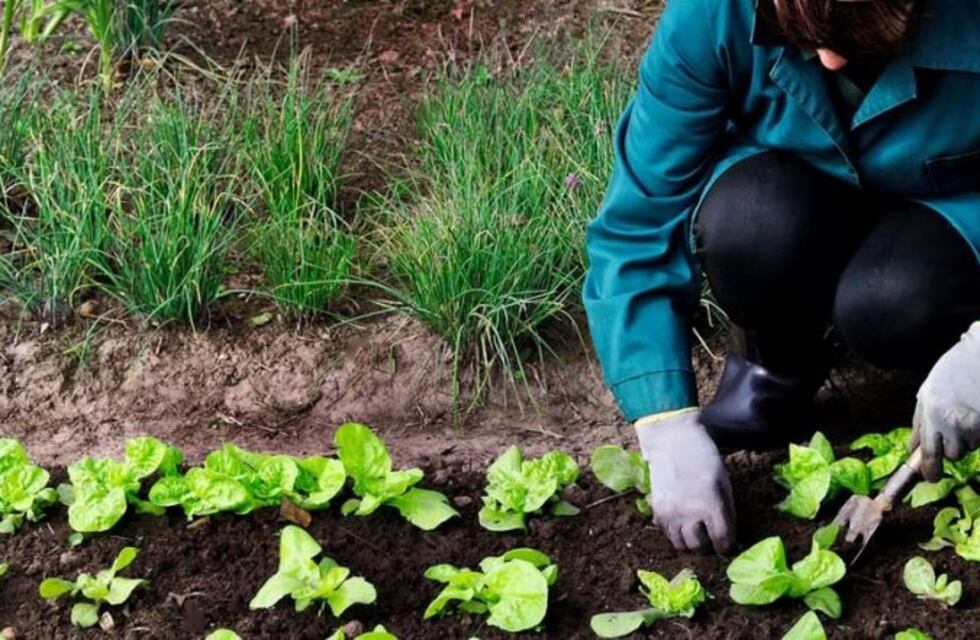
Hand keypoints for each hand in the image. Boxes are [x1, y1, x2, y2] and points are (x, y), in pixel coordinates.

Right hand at [636, 410, 735, 553]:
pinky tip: (682, 524)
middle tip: (712, 539)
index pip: (722, 541)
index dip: (727, 546)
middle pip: (700, 547)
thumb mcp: (724, 481)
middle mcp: (689, 514)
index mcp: (712, 505)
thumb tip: (731, 536)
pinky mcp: (657, 510)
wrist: (672, 440)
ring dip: (691, 543)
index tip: (727, 544)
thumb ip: (727, 511)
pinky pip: (667, 534)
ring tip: (696, 534)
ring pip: (681, 546)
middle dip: (709, 547)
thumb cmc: (704, 457)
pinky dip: (676, 534)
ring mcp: (671, 513)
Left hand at [911, 323, 979, 481]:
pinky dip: (978, 433)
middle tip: (947, 442)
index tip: (930, 477)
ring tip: (964, 416)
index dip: (930, 471)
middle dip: (950, 452)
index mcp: (933, 414)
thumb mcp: (926, 394)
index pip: (930, 454)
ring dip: (965, 440)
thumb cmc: (951, 373)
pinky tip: (975, 413)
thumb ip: (920, 423)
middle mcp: (955, 422)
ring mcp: (975, 425)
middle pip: (953, 455)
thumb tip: (914, 450)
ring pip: (969, 447)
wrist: (979, 354)